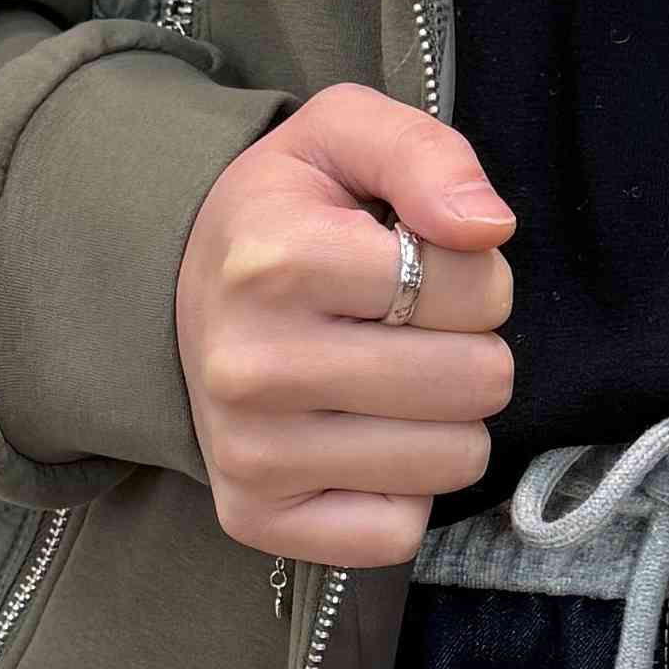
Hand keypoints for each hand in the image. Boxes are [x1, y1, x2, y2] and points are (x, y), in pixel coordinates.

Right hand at [175, 82, 515, 567]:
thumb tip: (489, 226)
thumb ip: (425, 154)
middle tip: (408, 329)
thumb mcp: (344, 137)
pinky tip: (360, 439)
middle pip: (477, 381)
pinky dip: (402, 490)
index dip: (475, 274)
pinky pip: (401, 531)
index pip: (474, 288)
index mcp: (276, 261)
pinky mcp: (254, 518)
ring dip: (445, 420)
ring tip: (386, 381)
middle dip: (468, 347)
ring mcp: (249, 453)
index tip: (418, 268)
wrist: (179, 293)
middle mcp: (252, 367)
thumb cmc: (284, 214)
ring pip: (454, 459)